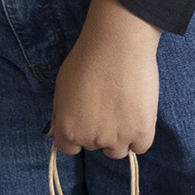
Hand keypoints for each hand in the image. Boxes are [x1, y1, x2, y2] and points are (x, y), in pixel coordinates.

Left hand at [48, 0, 162, 156]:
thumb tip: (52, 133)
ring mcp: (117, 137)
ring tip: (124, 109)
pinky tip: (138, 114)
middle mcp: (90, 138)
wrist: (117, 44)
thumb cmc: (88, 58)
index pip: (69, 148)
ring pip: (118, 150)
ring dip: (120, 136)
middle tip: (108, 105)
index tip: (88, 120)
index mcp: (68, 128)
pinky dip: (140, 135)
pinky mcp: (141, 131)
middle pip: (95, 146)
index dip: (78, 134)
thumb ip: (59, 113)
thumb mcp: (62, 86)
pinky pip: (141, 146)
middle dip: (99, 131)